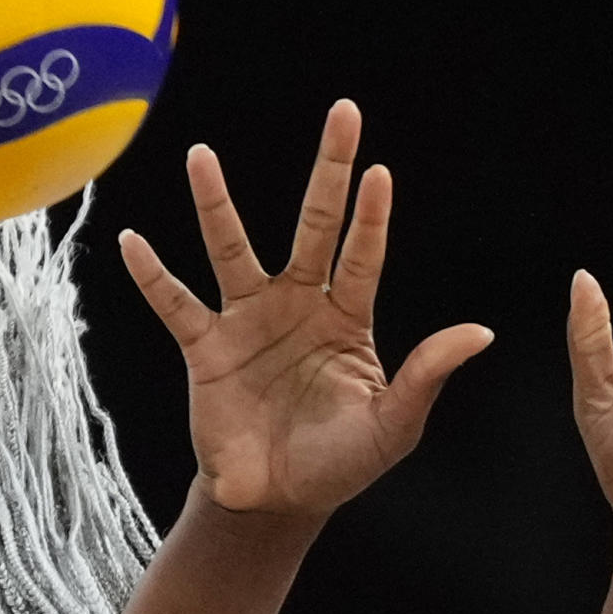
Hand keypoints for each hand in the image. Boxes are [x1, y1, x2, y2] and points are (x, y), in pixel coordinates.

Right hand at [119, 101, 492, 515]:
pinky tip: (132, 241)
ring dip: (216, 204)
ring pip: (232, 250)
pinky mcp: (206, 349)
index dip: (370, 217)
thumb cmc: (340, 463)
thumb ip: (426, 376)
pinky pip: (176, 305)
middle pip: (313, 225)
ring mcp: (249, 322)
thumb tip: (480, 333)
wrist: (276, 501)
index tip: (378, 172)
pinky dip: (153, 276)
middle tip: (344, 112)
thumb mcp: (392, 426)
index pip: (363, 257)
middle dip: (328, 171)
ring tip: (200, 156)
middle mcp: (298, 306)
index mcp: (347, 320)